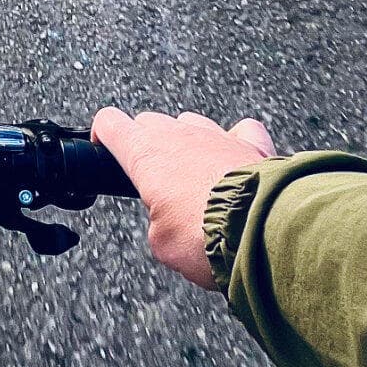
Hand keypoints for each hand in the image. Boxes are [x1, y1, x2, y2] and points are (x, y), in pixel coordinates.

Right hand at [91, 107, 275, 288]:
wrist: (263, 229)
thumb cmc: (205, 235)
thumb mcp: (162, 244)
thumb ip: (159, 223)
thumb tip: (172, 221)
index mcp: (145, 153)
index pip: (110, 123)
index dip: (103, 135)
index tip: (104, 149)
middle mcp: (178, 134)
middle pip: (151, 122)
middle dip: (147, 143)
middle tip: (153, 178)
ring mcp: (217, 134)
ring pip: (192, 122)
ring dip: (188, 142)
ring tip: (195, 174)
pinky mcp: (252, 143)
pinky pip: (240, 131)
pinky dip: (235, 141)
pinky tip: (237, 159)